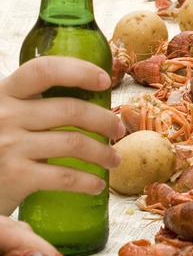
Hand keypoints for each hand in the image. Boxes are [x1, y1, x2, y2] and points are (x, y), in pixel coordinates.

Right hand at [0, 56, 124, 214]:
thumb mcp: (8, 115)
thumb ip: (35, 105)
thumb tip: (91, 102)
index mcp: (5, 94)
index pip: (43, 70)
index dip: (78, 71)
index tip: (105, 81)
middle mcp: (5, 116)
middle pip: (70, 110)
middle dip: (105, 121)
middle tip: (118, 130)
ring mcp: (9, 146)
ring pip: (74, 143)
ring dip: (103, 153)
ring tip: (113, 159)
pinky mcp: (16, 176)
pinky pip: (65, 176)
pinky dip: (88, 181)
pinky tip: (96, 185)